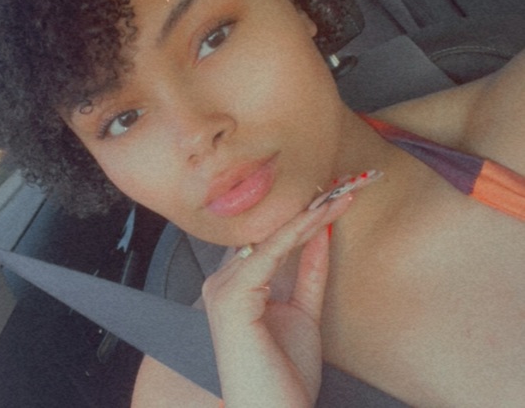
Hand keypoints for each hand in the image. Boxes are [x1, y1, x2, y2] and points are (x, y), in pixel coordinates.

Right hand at [202, 191, 353, 407]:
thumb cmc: (283, 375)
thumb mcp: (304, 313)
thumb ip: (309, 272)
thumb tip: (320, 234)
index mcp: (234, 287)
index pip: (266, 240)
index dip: (299, 218)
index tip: (332, 199)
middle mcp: (222, 283)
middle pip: (266, 233)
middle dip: (304, 209)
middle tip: (339, 186)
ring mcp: (222, 288)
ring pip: (269, 237)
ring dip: (307, 214)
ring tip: (340, 195)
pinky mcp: (231, 297)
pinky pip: (270, 252)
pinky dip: (298, 231)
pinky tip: (323, 216)